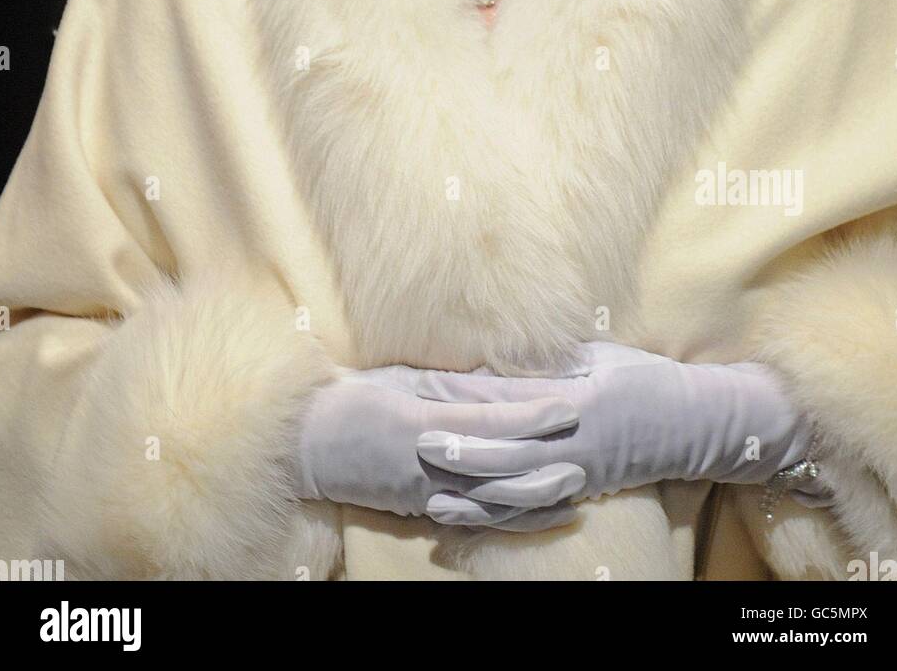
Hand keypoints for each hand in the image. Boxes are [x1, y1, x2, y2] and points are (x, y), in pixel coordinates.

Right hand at [289, 363, 586, 528]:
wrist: (309, 442)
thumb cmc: (353, 399)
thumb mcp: (401, 380)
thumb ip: (449, 384)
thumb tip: (499, 379)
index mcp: (421, 421)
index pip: (489, 421)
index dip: (532, 415)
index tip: (569, 403)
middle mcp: (426, 461)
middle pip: (497, 467)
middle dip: (545, 461)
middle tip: (587, 451)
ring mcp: (424, 491)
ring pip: (490, 502)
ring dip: (536, 497)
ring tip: (575, 488)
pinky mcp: (422, 507)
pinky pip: (473, 518)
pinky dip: (509, 518)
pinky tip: (536, 514)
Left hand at [415, 341, 833, 505]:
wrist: (694, 423)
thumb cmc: (647, 378)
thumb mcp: (602, 356)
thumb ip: (556, 357)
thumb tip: (510, 347)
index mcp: (577, 399)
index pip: (511, 397)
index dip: (467, 392)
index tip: (429, 383)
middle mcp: (575, 441)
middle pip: (509, 450)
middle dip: (463, 448)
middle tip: (420, 442)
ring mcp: (579, 472)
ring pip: (519, 492)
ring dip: (475, 494)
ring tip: (434, 494)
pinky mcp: (581, 492)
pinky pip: (536, 512)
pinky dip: (502, 518)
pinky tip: (473, 517)